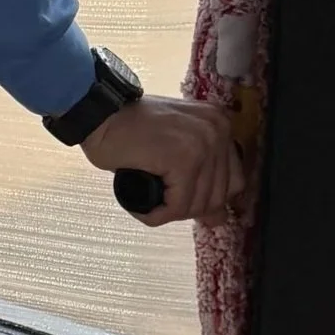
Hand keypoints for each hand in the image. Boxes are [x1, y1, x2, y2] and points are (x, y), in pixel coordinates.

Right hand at [82, 94, 242, 225]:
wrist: (100, 115)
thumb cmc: (130, 130)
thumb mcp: (175, 144)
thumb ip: (201, 173)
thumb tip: (218, 219)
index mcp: (220, 124)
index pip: (234, 182)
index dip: (208, 200)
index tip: (183, 200)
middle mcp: (218, 130)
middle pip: (218, 196)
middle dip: (187, 208)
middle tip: (161, 202)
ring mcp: (203, 144)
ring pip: (197, 204)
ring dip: (170, 213)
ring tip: (149, 204)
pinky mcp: (183, 159)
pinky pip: (176, 205)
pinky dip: (157, 214)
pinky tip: (144, 208)